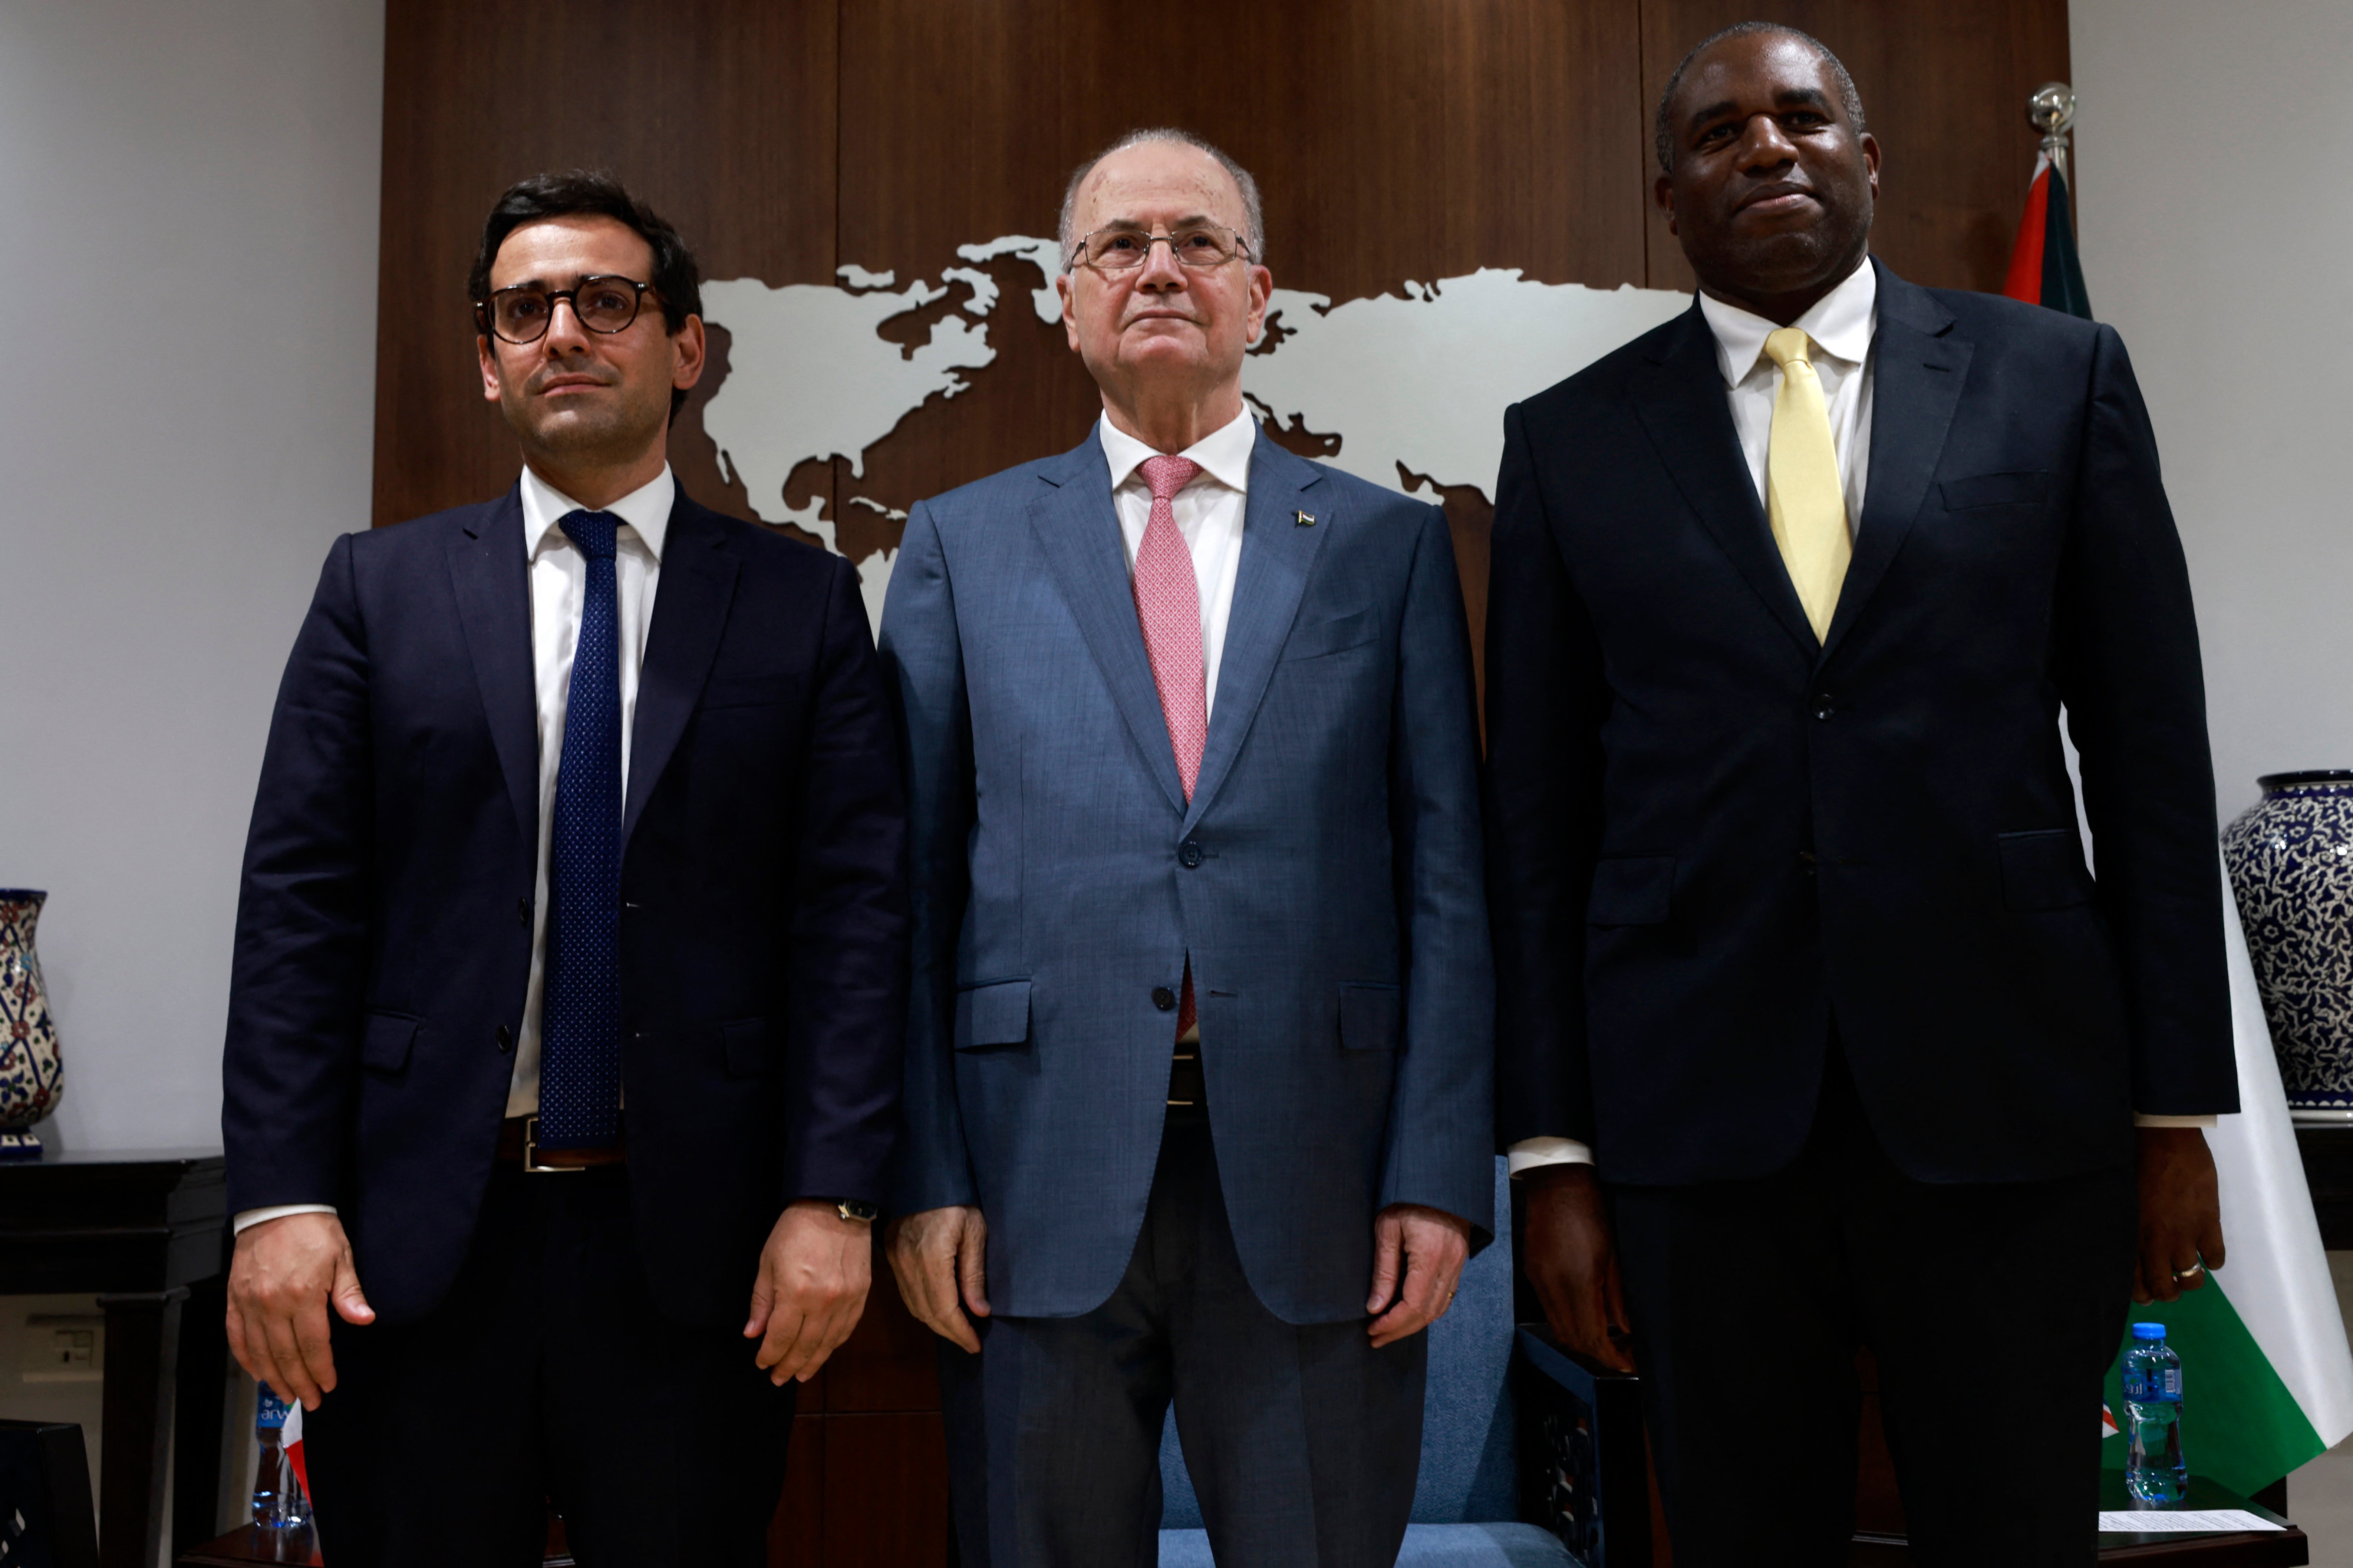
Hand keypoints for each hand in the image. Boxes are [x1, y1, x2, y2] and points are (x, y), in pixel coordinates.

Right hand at [225, 1212, 375, 1411]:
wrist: (277, 1205)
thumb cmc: (313, 1229)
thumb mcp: (341, 1256)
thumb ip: (350, 1293)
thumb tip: (365, 1319)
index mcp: (303, 1294)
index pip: (313, 1345)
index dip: (321, 1370)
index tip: (327, 1385)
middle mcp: (272, 1304)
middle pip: (286, 1356)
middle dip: (299, 1383)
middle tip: (309, 1401)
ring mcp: (249, 1303)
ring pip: (260, 1352)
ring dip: (273, 1378)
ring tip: (286, 1394)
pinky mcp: (234, 1298)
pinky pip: (237, 1337)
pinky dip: (246, 1358)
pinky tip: (257, 1372)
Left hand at [745, 1200, 873, 1384]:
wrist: (835, 1205)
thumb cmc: (795, 1230)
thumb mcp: (767, 1263)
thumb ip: (762, 1301)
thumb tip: (753, 1334)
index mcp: (796, 1293)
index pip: (780, 1337)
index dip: (769, 1355)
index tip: (762, 1364)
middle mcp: (823, 1302)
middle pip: (805, 1346)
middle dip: (789, 1366)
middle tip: (779, 1379)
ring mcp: (846, 1299)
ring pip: (828, 1343)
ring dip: (813, 1362)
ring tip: (801, 1375)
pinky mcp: (861, 1294)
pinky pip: (847, 1329)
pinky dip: (834, 1344)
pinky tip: (824, 1351)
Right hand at [886, 1205, 988, 1352]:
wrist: (923, 1175)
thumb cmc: (957, 1199)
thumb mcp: (975, 1231)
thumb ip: (974, 1273)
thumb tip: (979, 1311)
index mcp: (932, 1258)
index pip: (945, 1309)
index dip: (960, 1332)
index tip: (975, 1345)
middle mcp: (909, 1264)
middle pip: (928, 1313)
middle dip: (950, 1333)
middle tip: (970, 1342)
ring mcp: (896, 1261)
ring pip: (914, 1306)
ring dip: (936, 1323)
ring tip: (958, 1330)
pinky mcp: (891, 1256)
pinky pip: (906, 1293)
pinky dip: (923, 1307)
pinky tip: (939, 1309)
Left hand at [1367, 1203, 1471, 1348]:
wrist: (1438, 1178)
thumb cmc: (1407, 1197)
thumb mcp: (1387, 1229)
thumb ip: (1384, 1271)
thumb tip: (1375, 1307)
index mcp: (1430, 1256)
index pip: (1412, 1305)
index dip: (1392, 1324)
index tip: (1372, 1330)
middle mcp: (1449, 1265)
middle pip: (1427, 1313)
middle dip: (1400, 1330)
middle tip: (1375, 1337)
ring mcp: (1458, 1264)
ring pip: (1439, 1308)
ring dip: (1414, 1324)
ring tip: (1388, 1330)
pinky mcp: (1459, 1261)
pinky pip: (1446, 1296)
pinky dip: (1427, 1310)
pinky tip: (1409, 1313)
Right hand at [1521, 1163, 1634, 1371]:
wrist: (1557, 1181)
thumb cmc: (1591, 1211)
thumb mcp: (1614, 1255)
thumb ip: (1618, 1296)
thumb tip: (1625, 1329)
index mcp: (1577, 1280)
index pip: (1591, 1336)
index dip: (1610, 1357)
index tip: (1627, 1365)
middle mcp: (1552, 1285)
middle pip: (1571, 1339)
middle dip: (1596, 1353)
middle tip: (1621, 1354)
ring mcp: (1538, 1278)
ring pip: (1557, 1326)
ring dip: (1581, 1338)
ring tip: (1606, 1335)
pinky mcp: (1531, 1270)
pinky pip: (1548, 1307)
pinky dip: (1567, 1318)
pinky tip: (1585, 1311)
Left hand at [2134, 1127, 2225, 1303]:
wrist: (2165, 1139)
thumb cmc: (2136, 1162)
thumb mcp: (2123, 1199)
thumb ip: (2129, 1225)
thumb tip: (2132, 1247)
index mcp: (2132, 1234)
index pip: (2136, 1281)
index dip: (2143, 1294)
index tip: (2146, 1295)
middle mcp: (2157, 1241)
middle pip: (2165, 1288)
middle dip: (2168, 1293)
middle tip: (2170, 1286)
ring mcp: (2185, 1234)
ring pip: (2192, 1279)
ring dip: (2191, 1281)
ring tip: (2189, 1273)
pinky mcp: (2209, 1223)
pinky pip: (2216, 1258)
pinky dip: (2213, 1260)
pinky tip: (2207, 1252)